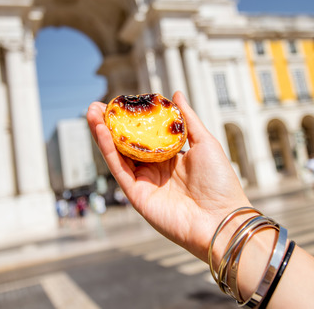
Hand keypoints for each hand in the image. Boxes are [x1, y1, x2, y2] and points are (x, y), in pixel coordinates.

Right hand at [86, 91, 250, 261]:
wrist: (221, 219)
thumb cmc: (220, 182)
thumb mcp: (206, 142)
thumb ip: (187, 119)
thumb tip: (175, 94)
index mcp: (172, 158)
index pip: (146, 135)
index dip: (132, 119)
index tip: (121, 101)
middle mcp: (155, 170)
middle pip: (127, 144)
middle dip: (111, 124)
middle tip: (98, 105)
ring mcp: (145, 182)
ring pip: (118, 155)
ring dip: (103, 134)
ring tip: (92, 112)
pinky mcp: (137, 195)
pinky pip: (119, 169)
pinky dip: (108, 150)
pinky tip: (101, 130)